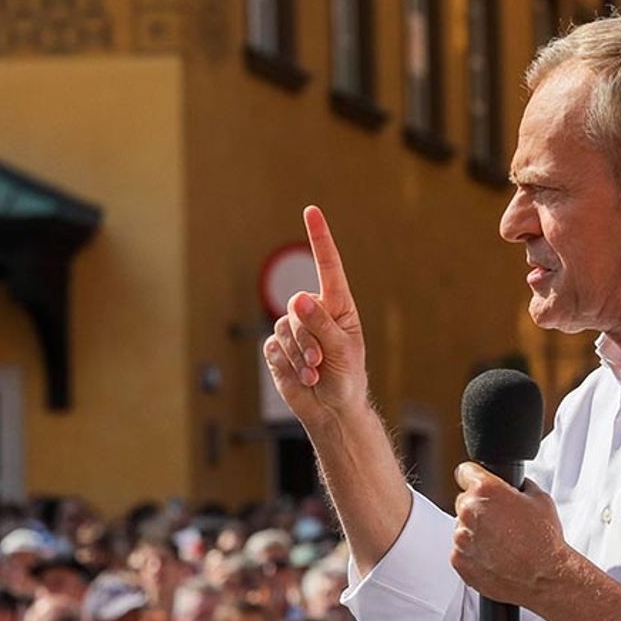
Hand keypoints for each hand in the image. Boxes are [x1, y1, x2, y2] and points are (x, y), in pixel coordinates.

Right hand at [265, 206, 367, 426]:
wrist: (332, 408)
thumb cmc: (347, 377)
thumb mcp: (343, 351)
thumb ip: (322, 325)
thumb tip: (299, 299)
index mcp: (338, 306)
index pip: (327, 266)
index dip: (319, 238)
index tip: (311, 211)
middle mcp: (315, 312)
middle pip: (298, 308)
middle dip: (308, 338)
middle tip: (321, 361)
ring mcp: (294, 329)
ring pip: (284, 329)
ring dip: (299, 356)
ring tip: (315, 371)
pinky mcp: (277, 348)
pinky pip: (272, 348)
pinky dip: (287, 365)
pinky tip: (302, 377)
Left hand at [451, 463, 571, 608]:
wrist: (544, 577)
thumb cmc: (544, 540)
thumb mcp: (540, 498)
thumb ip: (521, 485)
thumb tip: (517, 484)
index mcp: (485, 490)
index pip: (464, 472)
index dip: (474, 478)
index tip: (477, 484)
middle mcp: (469, 512)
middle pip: (464, 501)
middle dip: (479, 508)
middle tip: (500, 520)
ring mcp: (461, 537)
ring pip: (462, 527)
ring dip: (476, 532)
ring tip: (500, 542)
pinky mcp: (459, 560)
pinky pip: (461, 550)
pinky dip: (473, 552)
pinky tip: (494, 555)